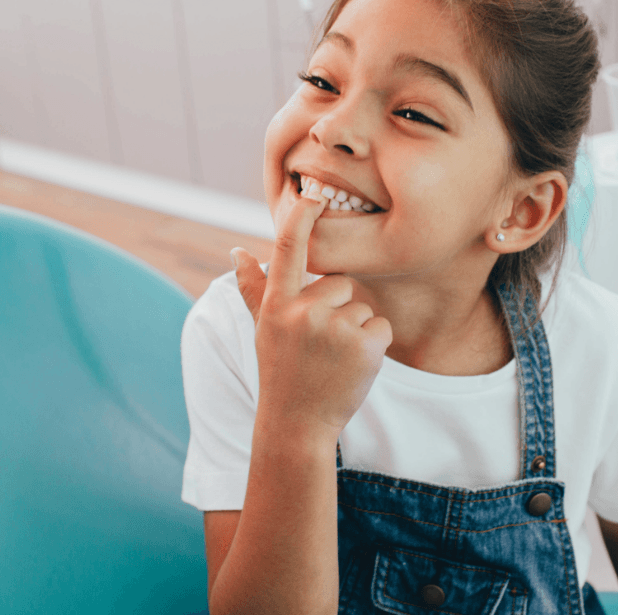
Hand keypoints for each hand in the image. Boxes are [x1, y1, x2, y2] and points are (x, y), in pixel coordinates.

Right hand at [231, 195, 392, 440]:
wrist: (297, 424)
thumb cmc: (280, 370)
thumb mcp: (262, 328)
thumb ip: (253, 288)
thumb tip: (236, 250)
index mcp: (277, 304)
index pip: (287, 249)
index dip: (301, 217)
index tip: (313, 193)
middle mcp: (303, 312)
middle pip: (340, 283)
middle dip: (337, 308)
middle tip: (320, 344)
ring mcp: (334, 328)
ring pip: (362, 306)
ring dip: (355, 329)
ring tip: (333, 359)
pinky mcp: (364, 345)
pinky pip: (381, 326)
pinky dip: (374, 345)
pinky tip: (352, 366)